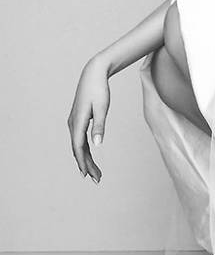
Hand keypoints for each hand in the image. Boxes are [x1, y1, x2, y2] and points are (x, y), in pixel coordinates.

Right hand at [67, 57, 110, 183]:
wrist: (93, 74)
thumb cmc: (99, 89)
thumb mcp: (102, 107)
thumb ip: (99, 126)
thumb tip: (97, 144)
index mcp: (78, 122)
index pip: (78, 147)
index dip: (83, 162)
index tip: (88, 175)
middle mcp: (73, 123)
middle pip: (78, 149)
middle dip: (87, 165)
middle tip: (97, 179)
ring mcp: (74, 122)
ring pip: (79, 145)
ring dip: (86, 159)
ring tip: (96, 173)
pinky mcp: (78, 120)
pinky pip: (79, 139)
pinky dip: (84, 150)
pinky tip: (89, 157)